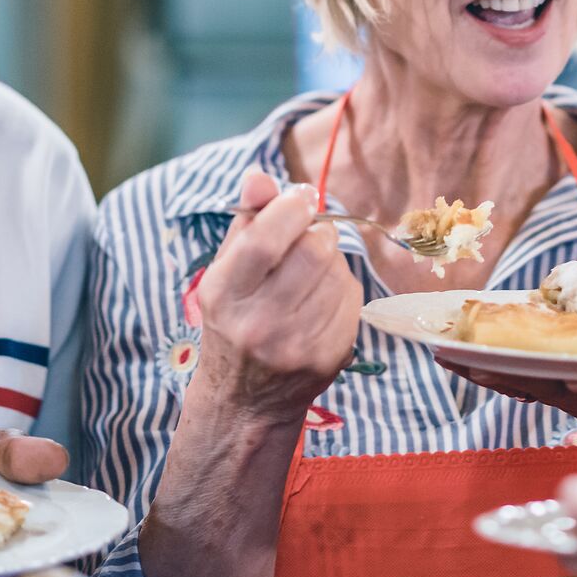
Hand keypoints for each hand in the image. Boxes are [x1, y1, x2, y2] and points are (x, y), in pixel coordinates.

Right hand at [188, 168, 360, 426]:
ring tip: (310, 272)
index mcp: (224, 295)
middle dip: (317, 233)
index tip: (300, 198)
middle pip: (312, 253)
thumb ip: (246, 221)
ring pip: (338, 273)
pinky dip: (342, 288)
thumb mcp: (226, 271)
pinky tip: (322, 298)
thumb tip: (260, 175)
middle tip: (307, 236)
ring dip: (331, 260)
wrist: (246, 400)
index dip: (290, 209)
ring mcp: (296, 345)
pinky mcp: (329, 356)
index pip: (264, 241)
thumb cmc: (234, 321)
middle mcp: (258, 324)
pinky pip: (351, 299)